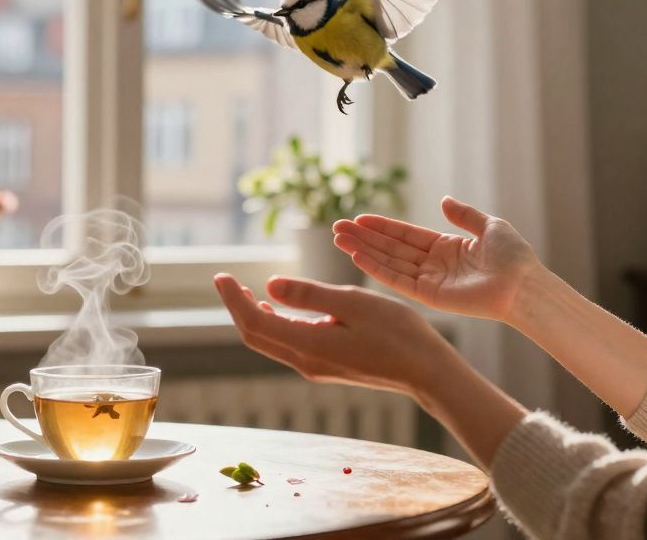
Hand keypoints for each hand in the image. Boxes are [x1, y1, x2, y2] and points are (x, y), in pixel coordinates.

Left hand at [213, 273, 449, 395]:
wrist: (426, 371)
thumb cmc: (397, 333)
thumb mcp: (353, 303)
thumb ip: (310, 295)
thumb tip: (269, 285)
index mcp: (309, 345)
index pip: (255, 322)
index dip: (233, 299)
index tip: (220, 275)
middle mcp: (305, 361)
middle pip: (255, 335)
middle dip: (236, 307)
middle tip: (225, 280)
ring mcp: (315, 367)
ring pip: (270, 342)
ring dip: (253, 316)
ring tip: (243, 291)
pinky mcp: (326, 366)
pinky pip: (286, 344)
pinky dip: (273, 324)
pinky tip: (276, 308)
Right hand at [331, 196, 540, 322]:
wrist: (524, 284)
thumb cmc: (514, 258)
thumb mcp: (490, 226)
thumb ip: (464, 215)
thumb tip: (444, 200)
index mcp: (447, 248)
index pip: (406, 235)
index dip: (382, 227)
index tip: (359, 219)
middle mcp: (434, 265)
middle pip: (391, 248)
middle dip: (364, 238)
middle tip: (337, 228)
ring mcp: (429, 281)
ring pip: (389, 263)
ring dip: (363, 251)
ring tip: (339, 239)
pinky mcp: (429, 296)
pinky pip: (397, 280)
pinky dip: (377, 268)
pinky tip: (358, 256)